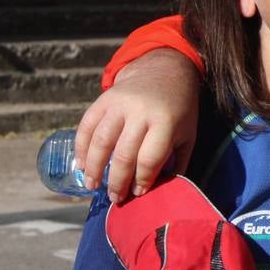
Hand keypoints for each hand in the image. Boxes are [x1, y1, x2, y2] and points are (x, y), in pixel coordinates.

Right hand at [74, 49, 199, 201]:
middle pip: (124, 154)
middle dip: (117, 181)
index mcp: (166, 121)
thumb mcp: (188, 133)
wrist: (164, 72)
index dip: (142, 179)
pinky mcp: (104, 99)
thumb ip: (177, 160)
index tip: (137, 193)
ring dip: (94, 168)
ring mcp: (120, 104)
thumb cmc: (179, 109)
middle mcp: (140, 112)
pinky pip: (86, 126)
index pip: (150, 158)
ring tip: (93, 187)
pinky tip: (82, 165)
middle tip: (115, 197)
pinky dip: (81, 148)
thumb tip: (162, 190)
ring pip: (101, 141)